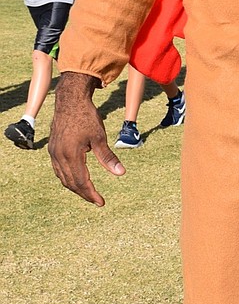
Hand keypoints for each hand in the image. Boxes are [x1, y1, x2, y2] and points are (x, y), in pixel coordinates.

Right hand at [48, 72, 125, 206]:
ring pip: (63, 177)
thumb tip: (121, 173)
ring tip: (88, 192)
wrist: (70, 100)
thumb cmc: (86, 117)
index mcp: (71, 155)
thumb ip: (108, 158)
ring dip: (75, 187)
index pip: (81, 182)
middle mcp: (59, 156)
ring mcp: (54, 152)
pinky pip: (58, 169)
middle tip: (97, 200)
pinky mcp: (53, 148)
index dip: (91, 194)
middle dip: (84, 193)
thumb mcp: (99, 137)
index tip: (101, 202)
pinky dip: (68, 177)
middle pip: (71, 183)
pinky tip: (76, 179)